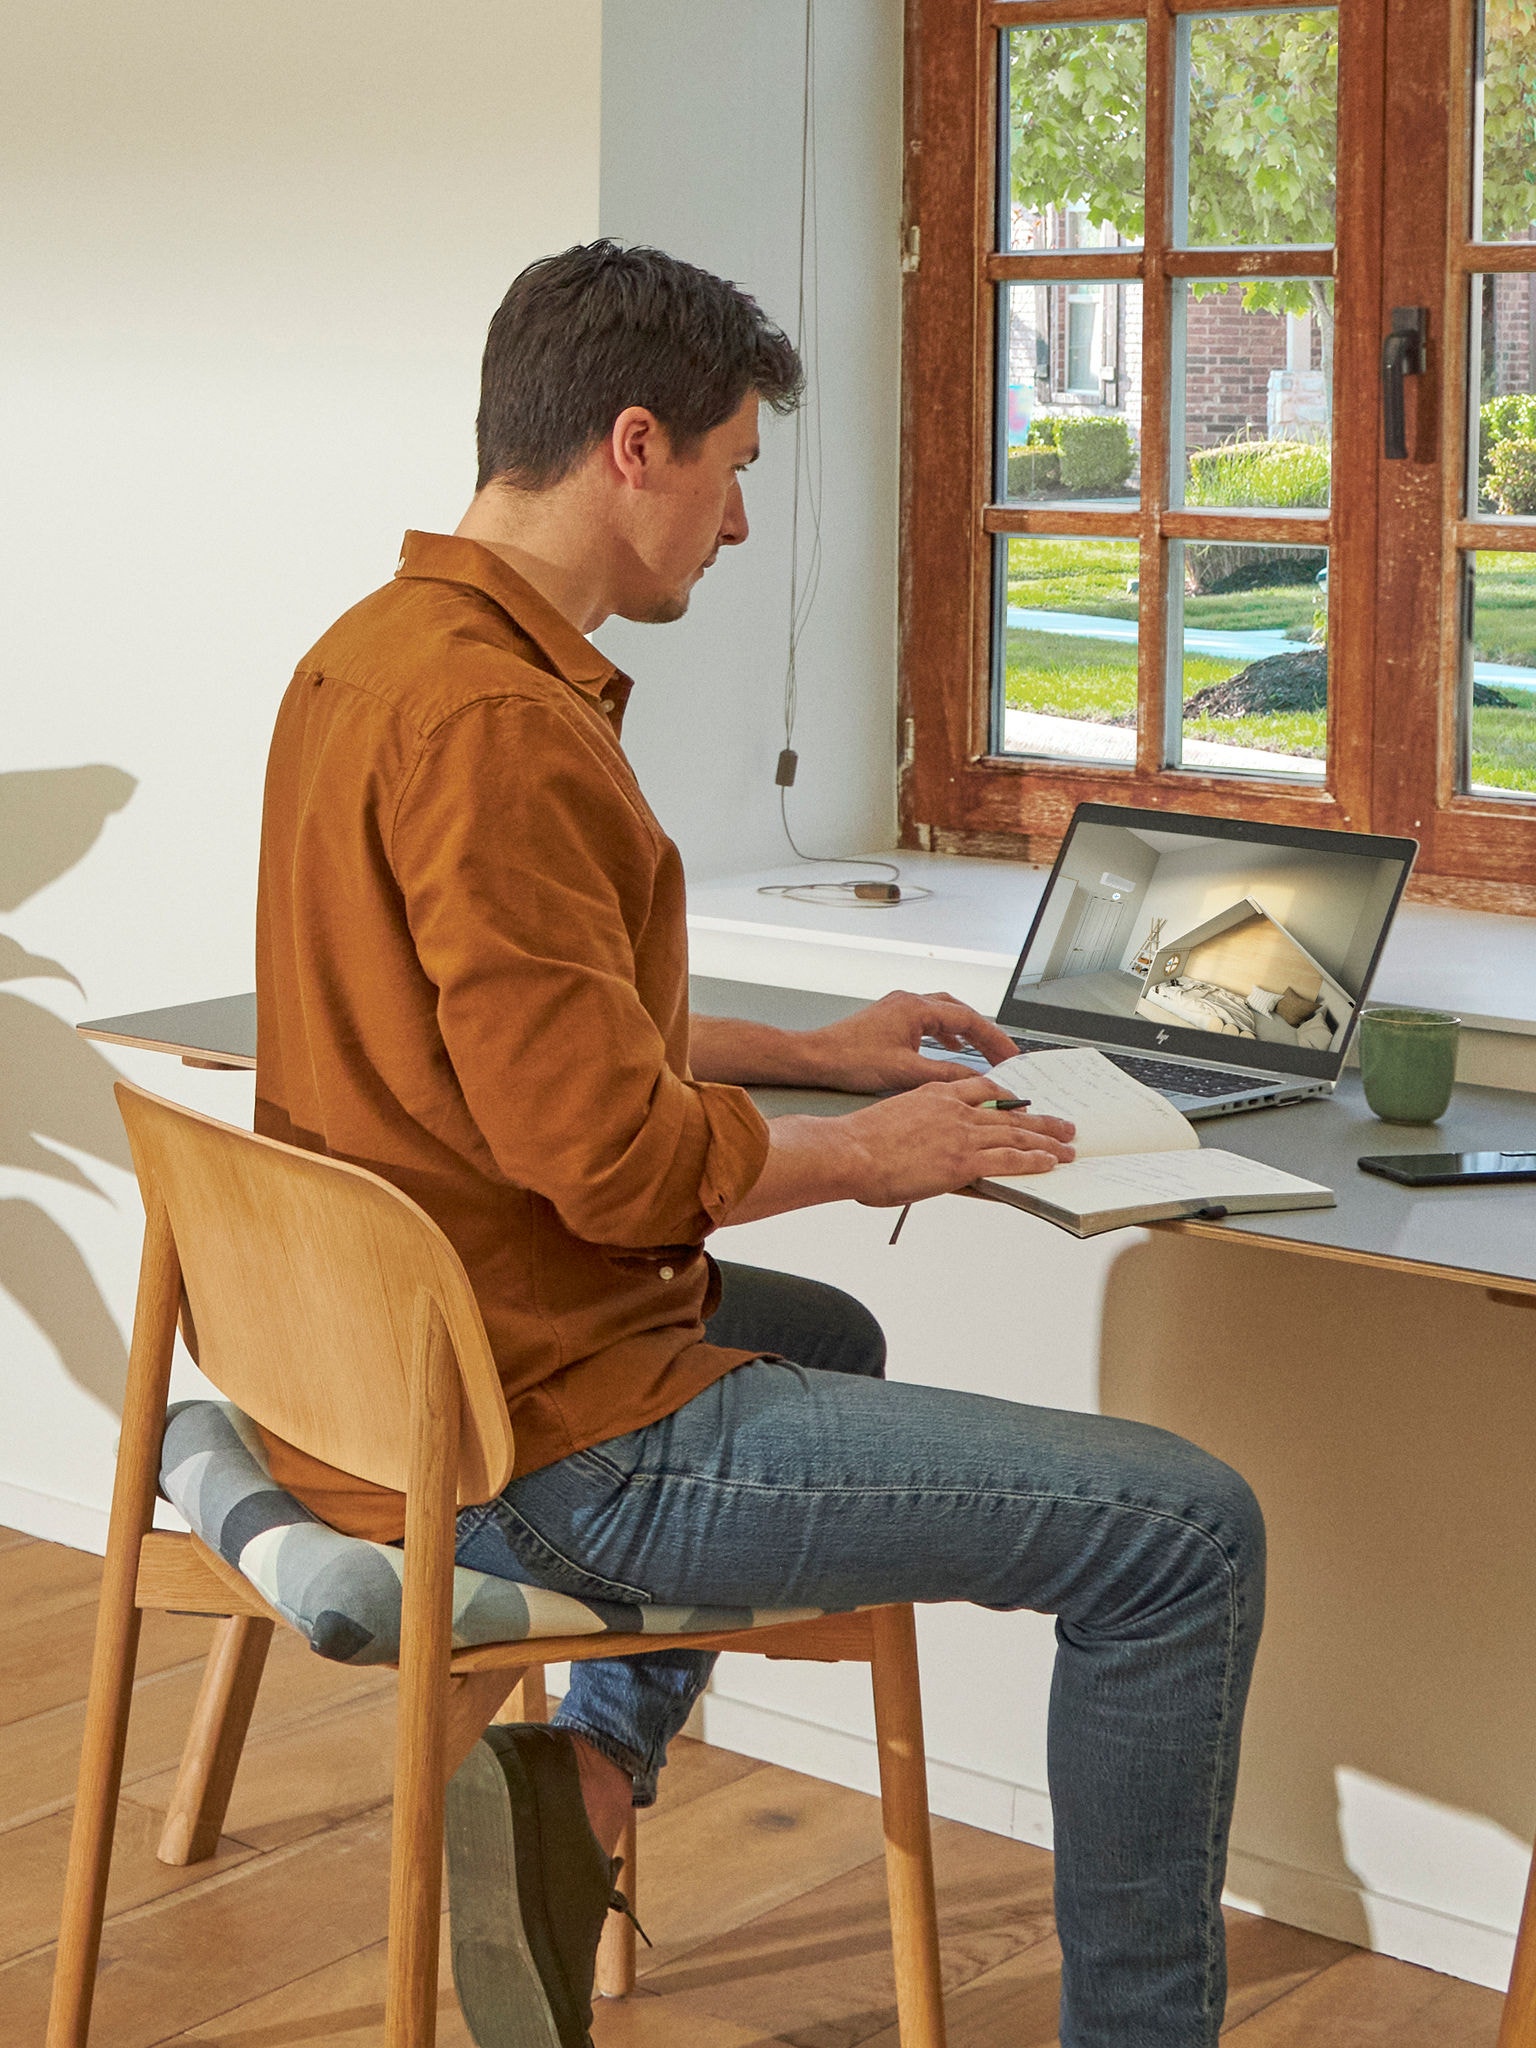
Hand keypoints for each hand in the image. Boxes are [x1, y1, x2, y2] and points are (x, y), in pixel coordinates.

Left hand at [799, 989, 1021, 1092]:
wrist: (814, 1058)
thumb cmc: (850, 1060)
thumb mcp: (906, 1073)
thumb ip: (946, 1075)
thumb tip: (977, 1079)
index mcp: (916, 1008)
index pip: (968, 1019)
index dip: (994, 1038)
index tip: (1011, 1055)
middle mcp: (909, 1001)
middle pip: (960, 1011)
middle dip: (984, 1033)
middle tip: (1003, 1054)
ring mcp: (899, 1008)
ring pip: (944, 1014)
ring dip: (966, 1032)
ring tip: (984, 1052)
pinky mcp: (890, 1019)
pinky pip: (928, 1021)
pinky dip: (945, 1034)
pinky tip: (950, 1049)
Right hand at [840, 1076, 1074, 1206]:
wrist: (849, 1151)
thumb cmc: (858, 1141)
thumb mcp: (893, 1120)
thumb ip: (918, 1127)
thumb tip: (927, 1144)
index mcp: (934, 1095)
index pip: (981, 1088)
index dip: (1006, 1096)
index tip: (1020, 1101)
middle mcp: (954, 1109)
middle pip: (1008, 1111)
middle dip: (1039, 1120)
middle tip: (1062, 1124)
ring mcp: (961, 1134)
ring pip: (1016, 1134)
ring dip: (1046, 1141)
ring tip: (1068, 1146)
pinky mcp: (963, 1160)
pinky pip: (1009, 1159)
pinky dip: (1033, 1160)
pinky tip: (1049, 1162)